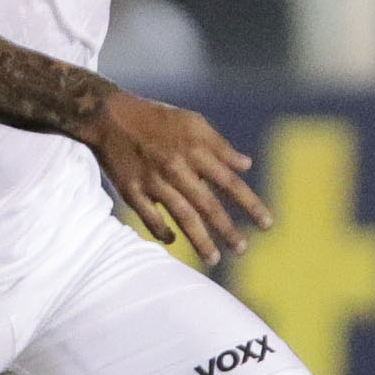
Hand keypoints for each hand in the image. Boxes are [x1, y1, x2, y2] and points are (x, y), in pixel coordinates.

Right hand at [72, 89, 273, 262]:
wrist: (108, 115)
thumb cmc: (155, 117)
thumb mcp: (192, 122)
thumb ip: (220, 146)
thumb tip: (245, 165)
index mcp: (194, 149)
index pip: (229, 182)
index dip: (250, 204)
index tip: (266, 224)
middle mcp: (176, 167)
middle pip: (207, 205)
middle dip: (227, 230)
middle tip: (241, 249)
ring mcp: (153, 181)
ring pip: (181, 216)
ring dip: (199, 240)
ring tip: (214, 259)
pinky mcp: (130, 190)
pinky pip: (150, 217)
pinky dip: (162, 231)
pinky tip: (172, 240)